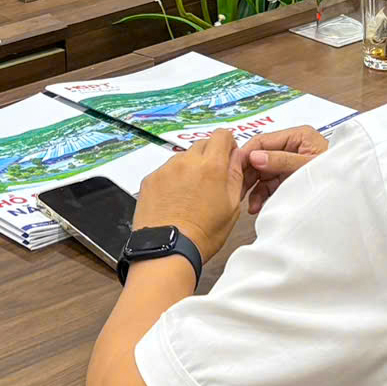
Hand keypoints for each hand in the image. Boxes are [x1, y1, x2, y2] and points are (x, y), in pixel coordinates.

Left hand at [133, 128, 244, 257]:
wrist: (168, 250)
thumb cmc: (203, 233)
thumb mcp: (232, 207)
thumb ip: (236, 176)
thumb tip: (237, 157)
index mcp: (211, 166)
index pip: (222, 135)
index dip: (228, 145)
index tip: (227, 158)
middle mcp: (187, 161)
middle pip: (202, 145)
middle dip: (209, 157)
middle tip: (209, 181)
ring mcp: (165, 169)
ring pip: (182, 158)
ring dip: (189, 169)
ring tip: (190, 195)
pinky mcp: (150, 179)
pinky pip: (165, 171)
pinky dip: (172, 180)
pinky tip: (174, 200)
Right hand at [234, 125, 327, 215]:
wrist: (353, 196)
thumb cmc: (336, 175)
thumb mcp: (307, 167)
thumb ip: (281, 161)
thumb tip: (254, 158)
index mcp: (298, 136)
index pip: (263, 140)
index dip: (247, 154)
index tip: (232, 168)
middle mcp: (292, 147)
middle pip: (260, 156)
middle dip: (248, 174)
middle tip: (235, 189)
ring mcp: (290, 163)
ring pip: (262, 173)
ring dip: (253, 188)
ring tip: (248, 204)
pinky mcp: (290, 179)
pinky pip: (269, 185)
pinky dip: (261, 195)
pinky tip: (256, 207)